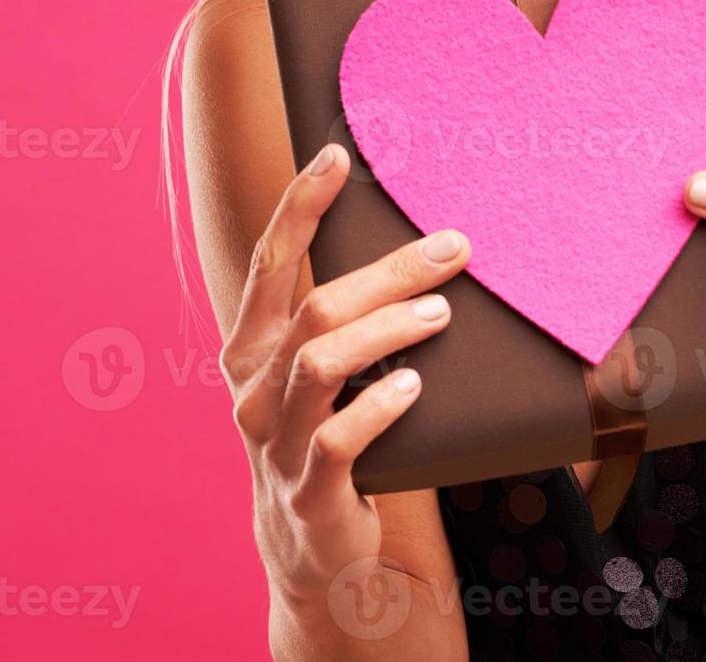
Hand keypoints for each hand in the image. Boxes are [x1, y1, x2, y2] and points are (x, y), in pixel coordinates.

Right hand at [217, 144, 470, 610]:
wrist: (312, 548)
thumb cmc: (329, 438)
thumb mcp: (323, 376)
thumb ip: (344, 321)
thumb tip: (422, 248)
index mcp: (252, 349)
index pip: (270, 264)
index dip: (299, 206)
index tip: (336, 155)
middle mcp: (253, 389)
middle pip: (316, 309)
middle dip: (388, 272)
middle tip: (453, 248)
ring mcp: (277, 443)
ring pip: (321, 365)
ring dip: (387, 330)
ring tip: (440, 314)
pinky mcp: (310, 490)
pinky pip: (340, 440)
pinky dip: (379, 407)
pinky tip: (414, 387)